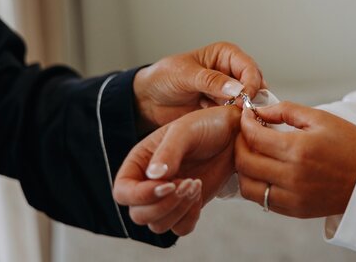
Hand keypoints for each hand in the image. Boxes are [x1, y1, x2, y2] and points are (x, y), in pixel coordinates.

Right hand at [113, 105, 240, 235]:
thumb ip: (168, 152)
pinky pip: (180, 228)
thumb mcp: (184, 132)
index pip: (123, 192)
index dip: (140, 195)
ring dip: (177, 210)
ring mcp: (167, 198)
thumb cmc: (205, 126)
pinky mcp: (186, 207)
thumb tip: (153, 176)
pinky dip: (189, 217)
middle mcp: (148, 183)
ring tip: (195, 184)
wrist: (232, 135)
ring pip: (158, 225)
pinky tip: (199, 192)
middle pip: (138, 214)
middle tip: (187, 182)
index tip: (169, 184)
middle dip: (163, 205)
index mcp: (139, 163)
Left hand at [133, 42, 263, 132]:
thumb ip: (211, 81)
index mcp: (225, 55)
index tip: (245, 99)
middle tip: (243, 113)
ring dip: (245, 112)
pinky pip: (238, 117)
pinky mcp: (225, 111)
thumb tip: (237, 88)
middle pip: (255, 86)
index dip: (251, 83)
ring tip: (236, 121)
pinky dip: (236, 122)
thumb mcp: (184, 75)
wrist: (148, 100)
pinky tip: (229, 126)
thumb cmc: (163, 78)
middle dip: (252, 100)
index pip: (249, 67)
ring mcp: (229, 94)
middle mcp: (232, 73)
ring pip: (250, 103)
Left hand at [235, 102, 355, 217]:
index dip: (244, 122)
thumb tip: (259, 110)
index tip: (246, 115)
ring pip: (247, 185)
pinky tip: (263, 170)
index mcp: (299, 150)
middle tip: (245, 133)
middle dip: (238, 143)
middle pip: (244, 161)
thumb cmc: (350, 144)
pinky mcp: (294, 210)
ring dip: (244, 167)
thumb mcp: (320, 118)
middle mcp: (292, 176)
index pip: (254, 136)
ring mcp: (292, 197)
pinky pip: (261, 200)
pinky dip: (255, 185)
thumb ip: (286, 110)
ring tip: (252, 153)